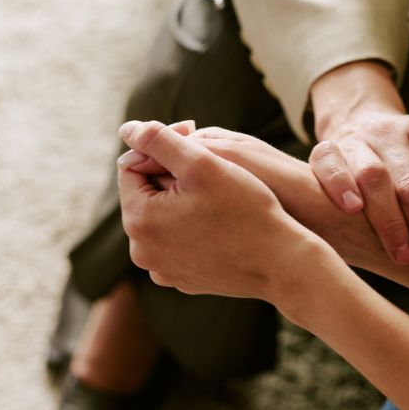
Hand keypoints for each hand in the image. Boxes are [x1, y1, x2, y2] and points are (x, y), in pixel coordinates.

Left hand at [117, 120, 337, 303]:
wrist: (280, 263)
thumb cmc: (246, 210)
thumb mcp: (202, 163)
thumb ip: (160, 140)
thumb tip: (128, 129)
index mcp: (139, 219)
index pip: (133, 168)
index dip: (163, 149)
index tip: (196, 144)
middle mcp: (142, 252)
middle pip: (148, 196)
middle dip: (173, 178)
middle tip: (212, 170)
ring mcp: (163, 270)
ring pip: (164, 220)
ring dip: (183, 202)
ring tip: (219, 195)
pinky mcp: (183, 281)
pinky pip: (180, 244)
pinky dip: (193, 230)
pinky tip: (222, 224)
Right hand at [310, 61, 408, 285]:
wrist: (358, 123)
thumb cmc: (406, 160)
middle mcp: (395, 134)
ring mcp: (359, 140)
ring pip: (375, 179)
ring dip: (391, 223)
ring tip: (403, 258)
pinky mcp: (327, 148)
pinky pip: (330, 163)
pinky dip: (341, 185)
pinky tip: (353, 211)